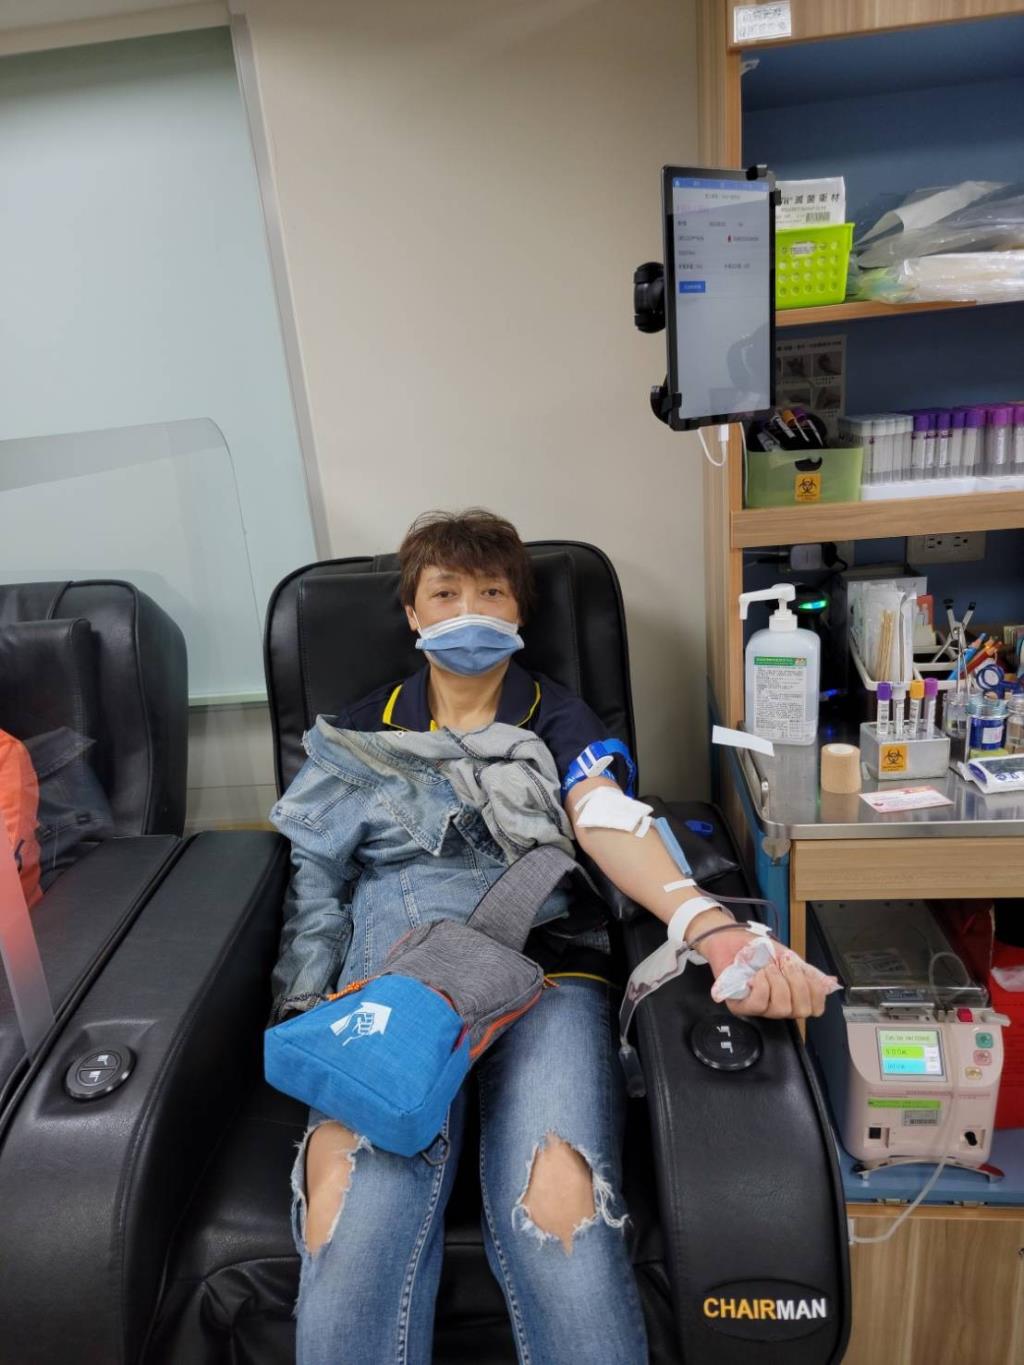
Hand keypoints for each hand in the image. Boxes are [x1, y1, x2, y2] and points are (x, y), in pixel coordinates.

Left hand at [700, 928, 835, 1019]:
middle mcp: (777, 1006)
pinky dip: (763, 985)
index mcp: (792, 996)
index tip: (804, 970)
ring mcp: (759, 1009)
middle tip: (785, 964)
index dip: (815, 992)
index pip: (815, 1009)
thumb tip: (830, 983)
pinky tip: (756, 974)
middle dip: (797, 983)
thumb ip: (807, 972)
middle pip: (801, 1011)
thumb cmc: (758, 949)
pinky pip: (760, 1004)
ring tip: (767, 967)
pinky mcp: (740, 1006)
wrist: (731, 938)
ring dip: (777, 981)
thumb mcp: (788, 957)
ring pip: (782, 1008)